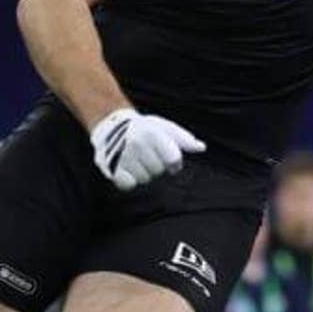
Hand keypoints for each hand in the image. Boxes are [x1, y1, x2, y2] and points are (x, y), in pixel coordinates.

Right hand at [89, 108, 205, 191]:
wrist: (111, 127)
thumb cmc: (143, 129)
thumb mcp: (163, 127)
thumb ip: (183, 138)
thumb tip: (201, 147)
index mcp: (152, 132)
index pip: (173, 159)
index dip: (174, 163)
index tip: (171, 162)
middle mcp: (136, 144)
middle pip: (158, 170)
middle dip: (156, 165)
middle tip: (147, 155)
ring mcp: (123, 156)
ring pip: (144, 178)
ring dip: (143, 173)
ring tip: (136, 160)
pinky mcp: (112, 168)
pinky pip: (129, 185)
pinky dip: (130, 180)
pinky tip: (127, 169)